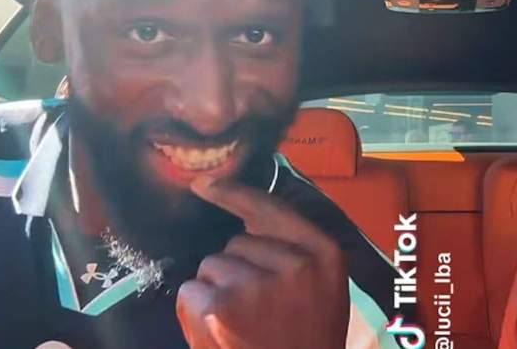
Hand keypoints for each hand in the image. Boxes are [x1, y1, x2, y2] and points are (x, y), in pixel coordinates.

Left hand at [176, 177, 349, 348]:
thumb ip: (295, 252)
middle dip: (236, 270)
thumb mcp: (322, 290)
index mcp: (325, 254)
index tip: (204, 184)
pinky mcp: (223, 306)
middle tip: (256, 311)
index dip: (234, 193)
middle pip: (237, 242)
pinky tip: (219, 333)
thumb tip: (243, 216)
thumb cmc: (306, 340)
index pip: (272, 209)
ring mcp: (259, 283)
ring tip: (240, 326)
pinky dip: (194, 311)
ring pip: (212, 265)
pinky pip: (191, 290)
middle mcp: (297, 263)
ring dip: (216, 291)